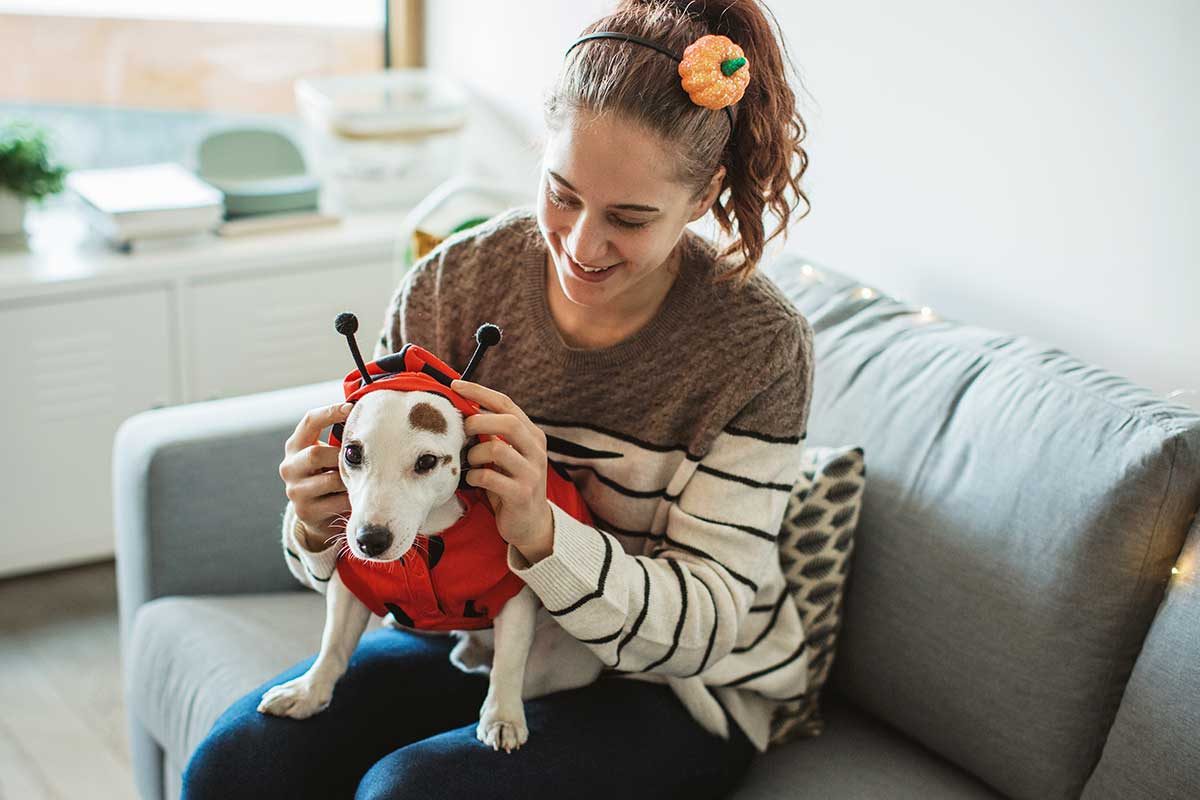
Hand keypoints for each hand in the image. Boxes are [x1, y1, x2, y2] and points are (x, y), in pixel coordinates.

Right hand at [280, 402, 353, 548]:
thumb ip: (339, 439)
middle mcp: (289, 467)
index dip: (329, 412)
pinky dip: (352, 497)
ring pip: (330, 480)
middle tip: (361, 459)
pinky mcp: (305, 511)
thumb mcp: (327, 455)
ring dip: (350, 479)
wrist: (317, 514)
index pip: (309, 422)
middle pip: (315, 454)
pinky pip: (337, 502)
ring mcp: (295, 491)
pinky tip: (360, 495)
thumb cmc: (329, 475)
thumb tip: (370, 416)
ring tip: (364, 478)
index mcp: (295, 446)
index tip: (351, 407)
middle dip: (341, 456)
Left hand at [452, 379, 553, 558]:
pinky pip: (490, 477)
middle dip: (479, 421)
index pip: (507, 403)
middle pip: (508, 422)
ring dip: (475, 454)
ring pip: (497, 449)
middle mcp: (536, 450)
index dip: (479, 392)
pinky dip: (475, 477)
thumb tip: (463, 410)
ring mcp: (531, 472)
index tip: (455, 385)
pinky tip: (474, 480)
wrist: (530, 523)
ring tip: (472, 463)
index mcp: (532, 434)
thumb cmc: (510, 483)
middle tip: (464, 431)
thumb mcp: (506, 455)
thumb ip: (493, 434)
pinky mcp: (521, 494)